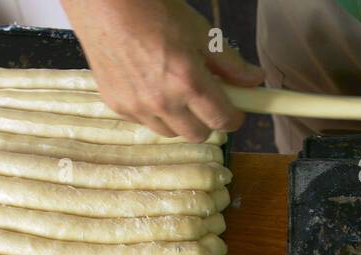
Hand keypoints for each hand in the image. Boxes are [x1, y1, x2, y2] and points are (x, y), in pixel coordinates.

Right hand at [62, 0, 263, 142]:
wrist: (105, 4)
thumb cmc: (154, 11)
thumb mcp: (200, 33)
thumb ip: (230, 63)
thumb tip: (255, 79)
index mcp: (188, 82)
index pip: (222, 120)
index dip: (234, 117)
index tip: (236, 111)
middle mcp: (163, 102)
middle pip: (198, 135)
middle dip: (207, 121)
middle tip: (205, 100)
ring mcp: (137, 107)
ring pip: (170, 132)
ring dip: (180, 120)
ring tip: (176, 92)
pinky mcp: (117, 105)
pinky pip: (145, 122)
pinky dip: (153, 112)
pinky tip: (150, 86)